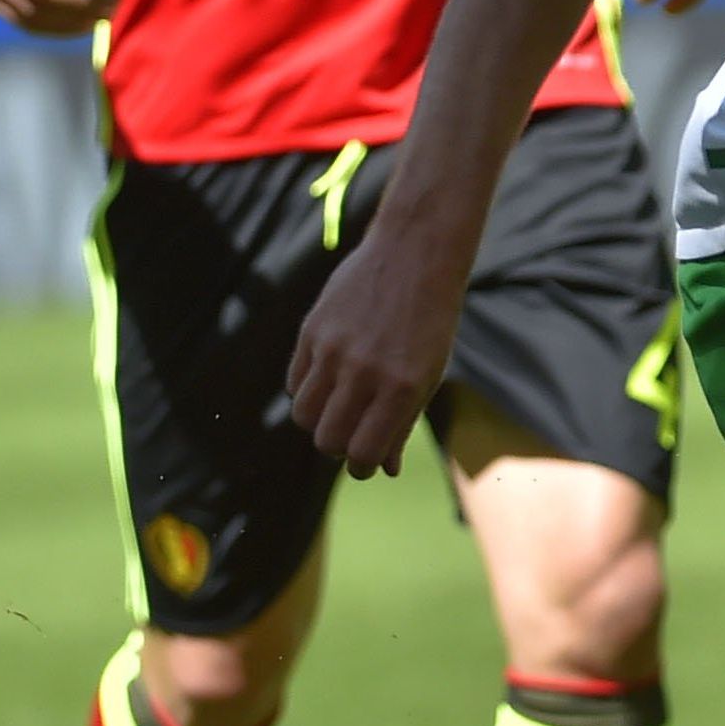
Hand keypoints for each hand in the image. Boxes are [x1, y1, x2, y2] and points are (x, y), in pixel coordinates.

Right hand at [287, 224, 470, 476]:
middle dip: (339, 447)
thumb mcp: (429, 374)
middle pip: (327, 440)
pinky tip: (329, 379)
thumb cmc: (430, 321)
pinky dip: (308, 391)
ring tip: (339, 407)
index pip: (364, 454)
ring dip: (318, 422)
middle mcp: (364, 372)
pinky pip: (294, 382)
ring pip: (303, 415)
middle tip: (353, 434)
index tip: (367, 461)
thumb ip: (403, 423)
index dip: (363, 466)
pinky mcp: (311, 331)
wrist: (415, 255)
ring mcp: (333, 351)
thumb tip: (383, 470)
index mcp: (402, 389)